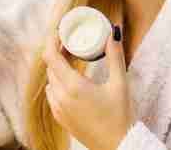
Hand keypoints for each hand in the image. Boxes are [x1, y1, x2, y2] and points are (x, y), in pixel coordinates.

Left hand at [42, 25, 135, 149]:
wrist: (119, 147)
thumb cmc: (120, 117)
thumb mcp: (120, 84)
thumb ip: (115, 56)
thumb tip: (114, 32)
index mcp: (73, 86)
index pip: (50, 57)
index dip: (50, 41)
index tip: (57, 32)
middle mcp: (61, 97)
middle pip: (50, 68)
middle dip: (57, 53)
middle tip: (69, 43)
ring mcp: (59, 109)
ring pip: (51, 81)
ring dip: (57, 69)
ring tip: (71, 60)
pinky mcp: (61, 119)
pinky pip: (53, 95)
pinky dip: (58, 84)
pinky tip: (71, 81)